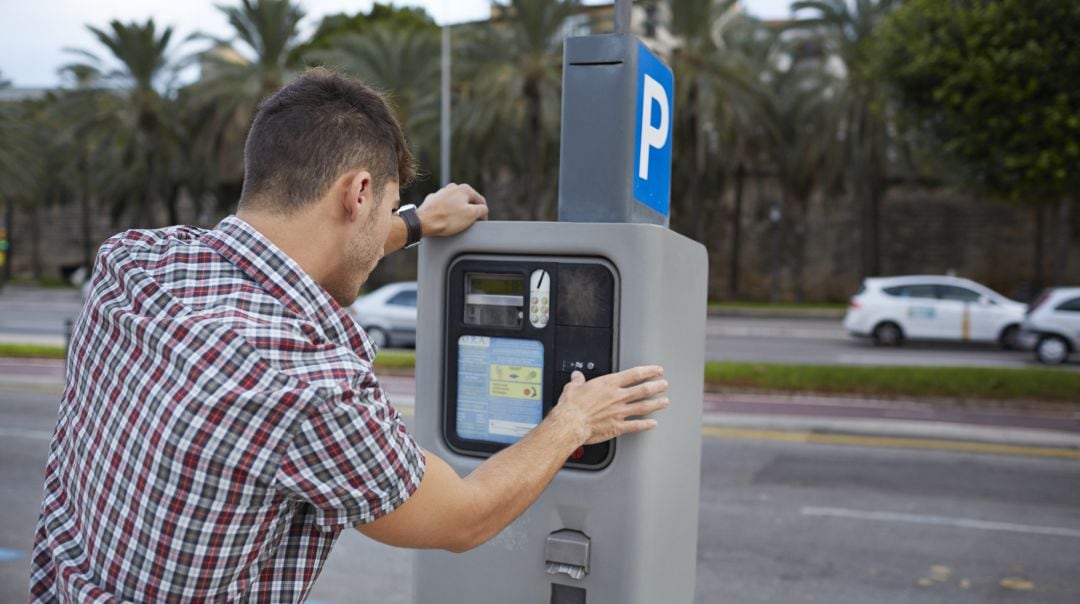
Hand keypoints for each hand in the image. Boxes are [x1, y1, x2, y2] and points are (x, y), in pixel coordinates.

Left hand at [417, 183, 487, 237]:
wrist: (423, 223)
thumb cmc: (446, 219)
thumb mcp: (472, 215)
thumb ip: (482, 210)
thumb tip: (483, 209)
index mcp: (464, 189)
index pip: (480, 201)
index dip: (483, 214)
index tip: (480, 223)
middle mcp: (452, 188)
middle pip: (467, 202)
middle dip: (469, 213)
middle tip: (467, 224)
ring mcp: (441, 193)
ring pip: (455, 204)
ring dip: (457, 213)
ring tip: (454, 224)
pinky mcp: (433, 200)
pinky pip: (444, 207)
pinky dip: (446, 213)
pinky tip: (445, 221)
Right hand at [551, 366, 668, 444]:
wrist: (571, 423)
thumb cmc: (572, 406)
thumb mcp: (572, 388)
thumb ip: (577, 381)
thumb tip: (576, 376)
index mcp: (608, 385)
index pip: (634, 375)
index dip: (648, 371)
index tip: (657, 371)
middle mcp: (617, 397)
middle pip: (643, 390)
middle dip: (656, 386)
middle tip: (664, 385)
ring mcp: (619, 412)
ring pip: (643, 407)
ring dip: (656, 404)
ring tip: (665, 402)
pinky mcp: (618, 426)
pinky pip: (635, 425)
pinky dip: (646, 425)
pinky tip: (653, 424)